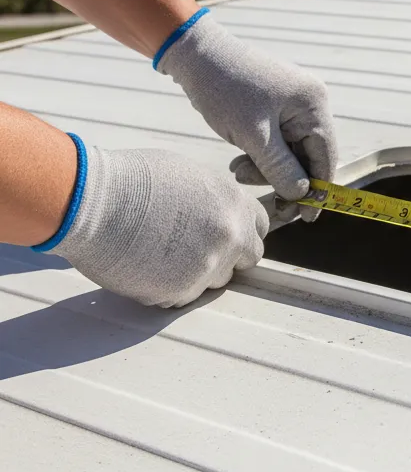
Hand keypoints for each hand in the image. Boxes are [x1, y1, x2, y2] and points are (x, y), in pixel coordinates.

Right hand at [48, 145, 268, 307]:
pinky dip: (168, 287)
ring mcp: (207, 266)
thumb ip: (215, 200)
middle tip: (196, 248)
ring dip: (198, 272)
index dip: (243, 231)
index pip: (259, 227)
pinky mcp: (180, 290)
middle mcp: (229, 236)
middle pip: (248, 258)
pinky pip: (184, 295)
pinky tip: (146, 266)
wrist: (90, 202)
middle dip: (229, 255)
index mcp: (233, 203)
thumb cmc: (130, 181)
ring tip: (163, 253)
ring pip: (217, 280)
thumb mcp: (188, 176)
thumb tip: (221, 212)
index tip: (230, 234)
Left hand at [156, 12, 337, 219]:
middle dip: (284, 179)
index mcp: (313, 105)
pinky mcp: (277, 107)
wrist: (195, 55)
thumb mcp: (253, 136)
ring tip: (237, 170)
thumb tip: (302, 194)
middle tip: (263, 198)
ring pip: (291, 152)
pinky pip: (278, 141)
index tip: (306, 218)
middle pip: (308, 156)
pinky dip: (262, 155)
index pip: (325, 157)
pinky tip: (240, 158)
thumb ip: (281, 169)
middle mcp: (310, 103)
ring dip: (267, 169)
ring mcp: (294, 105)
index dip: (318, 190)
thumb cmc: (224, 89)